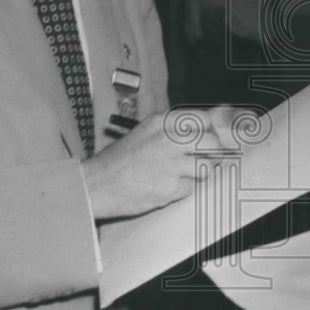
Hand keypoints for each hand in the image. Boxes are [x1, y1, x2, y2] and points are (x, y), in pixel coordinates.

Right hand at [82, 107, 218, 220]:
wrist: (96, 184)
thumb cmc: (119, 161)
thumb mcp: (145, 133)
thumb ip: (173, 129)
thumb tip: (207, 129)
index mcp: (161, 122)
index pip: (203, 119)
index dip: (210, 131)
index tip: (209, 140)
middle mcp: (168, 139)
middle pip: (212, 142)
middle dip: (213, 153)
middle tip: (206, 160)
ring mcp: (170, 163)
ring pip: (207, 166)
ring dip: (200, 174)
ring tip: (184, 176)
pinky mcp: (170, 187)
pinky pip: (193, 187)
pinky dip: (186, 190)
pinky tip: (169, 187)